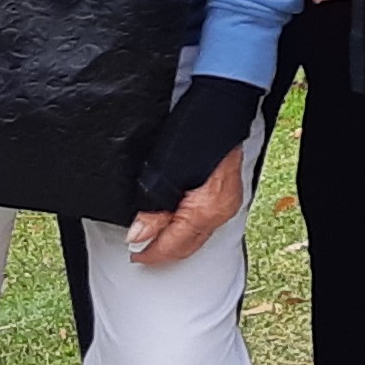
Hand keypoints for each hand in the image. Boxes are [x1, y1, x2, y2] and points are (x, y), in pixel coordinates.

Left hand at [125, 141, 243, 265]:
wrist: (220, 110)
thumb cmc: (195, 134)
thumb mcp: (163, 172)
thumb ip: (153, 210)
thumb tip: (139, 234)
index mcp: (204, 211)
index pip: (173, 246)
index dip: (151, 253)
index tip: (135, 255)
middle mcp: (220, 212)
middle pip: (187, 246)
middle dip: (164, 251)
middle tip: (142, 251)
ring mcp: (227, 205)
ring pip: (197, 237)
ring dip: (176, 241)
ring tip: (155, 238)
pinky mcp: (229, 196)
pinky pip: (206, 223)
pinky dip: (189, 228)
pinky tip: (177, 224)